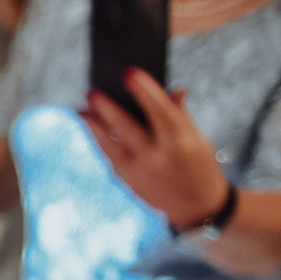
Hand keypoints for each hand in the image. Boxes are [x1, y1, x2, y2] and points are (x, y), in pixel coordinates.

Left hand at [81, 72, 228, 229]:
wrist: (198, 207)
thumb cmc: (199, 166)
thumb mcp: (199, 140)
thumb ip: (182, 116)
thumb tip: (174, 90)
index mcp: (181, 141)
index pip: (160, 110)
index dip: (144, 90)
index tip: (129, 72)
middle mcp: (159, 156)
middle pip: (127, 127)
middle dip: (107, 108)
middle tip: (92, 91)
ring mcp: (141, 171)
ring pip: (110, 144)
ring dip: (93, 125)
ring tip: (81, 110)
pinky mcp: (128, 181)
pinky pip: (108, 157)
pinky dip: (97, 141)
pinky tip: (88, 126)